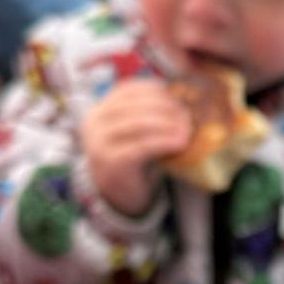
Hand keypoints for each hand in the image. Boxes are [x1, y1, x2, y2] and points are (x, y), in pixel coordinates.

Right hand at [81, 79, 191, 216]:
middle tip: (187, 115)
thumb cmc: (133, 158)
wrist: (118, 193)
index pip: (129, 90)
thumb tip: (182, 102)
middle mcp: (95, 122)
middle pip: (135, 106)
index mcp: (101, 108)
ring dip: (167, 124)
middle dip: (165, 108)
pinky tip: (179, 143)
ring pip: (138, 124)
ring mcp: (99, 142)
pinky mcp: (110, 162)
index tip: (177, 96)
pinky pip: (141, 147)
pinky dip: (163, 142)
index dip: (155, 90)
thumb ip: (149, 114)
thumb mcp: (137, 131)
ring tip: (187, 129)